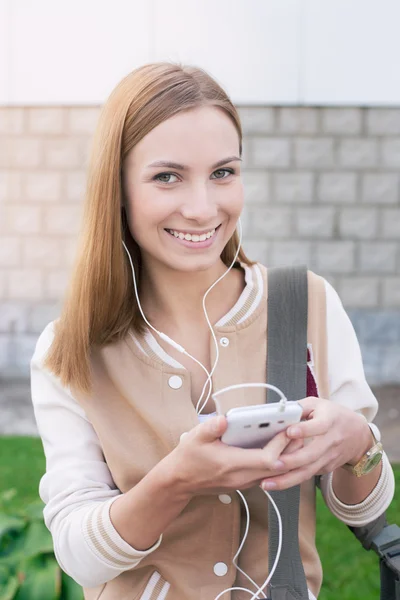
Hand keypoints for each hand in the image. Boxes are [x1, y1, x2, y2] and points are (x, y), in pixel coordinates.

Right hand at [166, 415, 298, 496]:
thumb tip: (225, 419)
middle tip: (297, 431)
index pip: (267, 459)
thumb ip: (211, 427)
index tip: (286, 429)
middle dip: (290, 450)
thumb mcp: (195, 437)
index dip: (280, 445)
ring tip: (290, 436)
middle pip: (277, 468)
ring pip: (273, 473)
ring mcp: (244, 482)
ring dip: (284, 456)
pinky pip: (266, 474)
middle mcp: (242, 477)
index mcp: (232, 464)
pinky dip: (274, 461)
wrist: (179, 481)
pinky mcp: (244, 483)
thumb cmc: (188, 457)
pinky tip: (274, 446)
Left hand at [260, 396, 371, 490]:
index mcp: (329, 420)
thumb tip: (278, 412)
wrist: (358, 435)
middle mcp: (330, 441)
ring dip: (287, 479)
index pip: (319, 426)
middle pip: (311, 454)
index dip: (305, 430)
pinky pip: (307, 475)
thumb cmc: (333, 415)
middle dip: (291, 461)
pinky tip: (274, 483)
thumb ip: (299, 407)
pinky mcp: (325, 468)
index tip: (289, 432)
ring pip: (308, 471)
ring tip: (267, 483)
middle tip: (272, 464)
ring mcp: (328, 458)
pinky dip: (290, 480)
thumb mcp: (318, 404)